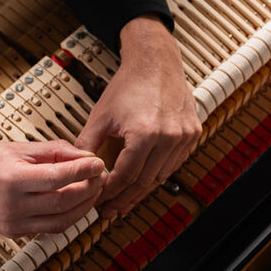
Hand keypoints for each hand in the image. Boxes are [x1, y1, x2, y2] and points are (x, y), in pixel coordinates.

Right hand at [0, 136, 103, 236]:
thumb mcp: (21, 147)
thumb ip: (56, 152)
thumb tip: (86, 157)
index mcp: (11, 179)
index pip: (57, 178)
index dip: (83, 171)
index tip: (98, 163)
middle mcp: (11, 205)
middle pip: (63, 202)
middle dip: (88, 189)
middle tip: (100, 176)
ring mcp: (12, 223)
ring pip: (61, 221)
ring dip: (83, 207)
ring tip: (92, 190)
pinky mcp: (14, 233)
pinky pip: (49, 228)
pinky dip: (67, 217)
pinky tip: (75, 203)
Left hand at [75, 15, 200, 216]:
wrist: (155, 61)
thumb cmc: (129, 84)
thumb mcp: (101, 115)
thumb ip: (87, 144)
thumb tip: (77, 170)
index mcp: (146, 133)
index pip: (126, 176)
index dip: (110, 192)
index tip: (99, 201)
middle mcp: (169, 136)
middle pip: (145, 182)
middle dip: (125, 198)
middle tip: (110, 210)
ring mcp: (184, 136)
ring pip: (162, 176)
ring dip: (142, 190)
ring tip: (125, 200)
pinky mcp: (193, 133)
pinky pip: (174, 163)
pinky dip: (158, 174)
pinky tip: (144, 180)